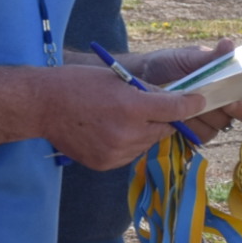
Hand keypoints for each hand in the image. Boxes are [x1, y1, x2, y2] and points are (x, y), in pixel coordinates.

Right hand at [41, 63, 207, 169]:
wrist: (42, 106)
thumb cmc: (77, 84)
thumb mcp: (116, 78)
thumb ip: (145, 91)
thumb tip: (170, 100)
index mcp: (132, 106)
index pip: (174, 108)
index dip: (190, 104)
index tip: (199, 101)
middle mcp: (127, 133)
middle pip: (164, 128)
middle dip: (165, 118)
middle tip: (157, 108)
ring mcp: (116, 152)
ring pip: (147, 143)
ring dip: (146, 132)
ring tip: (125, 118)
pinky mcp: (106, 164)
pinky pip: (130, 154)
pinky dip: (129, 143)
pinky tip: (112, 130)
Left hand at [117, 42, 241, 133]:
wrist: (138, 78)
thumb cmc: (165, 64)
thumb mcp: (186, 58)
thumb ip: (209, 57)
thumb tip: (229, 44)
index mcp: (222, 84)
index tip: (233, 102)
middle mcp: (217, 103)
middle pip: (232, 117)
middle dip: (221, 111)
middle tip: (205, 103)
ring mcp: (204, 119)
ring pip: (216, 128)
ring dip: (203, 120)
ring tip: (186, 108)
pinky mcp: (191, 131)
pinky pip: (200, 137)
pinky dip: (191, 129)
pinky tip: (179, 119)